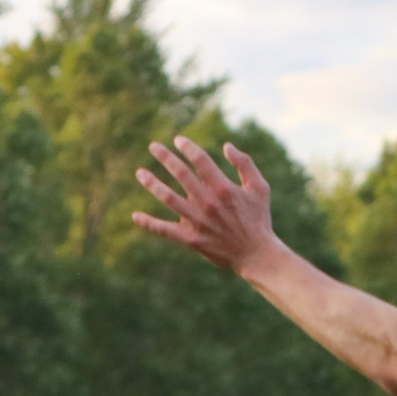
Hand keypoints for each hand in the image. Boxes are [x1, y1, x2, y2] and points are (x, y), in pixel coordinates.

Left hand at [133, 137, 278, 273]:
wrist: (257, 255)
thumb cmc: (258, 220)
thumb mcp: (260, 188)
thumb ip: (245, 164)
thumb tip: (227, 146)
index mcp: (224, 189)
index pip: (200, 161)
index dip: (187, 147)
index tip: (178, 140)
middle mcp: (208, 203)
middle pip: (181, 174)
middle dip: (165, 157)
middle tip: (153, 146)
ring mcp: (198, 221)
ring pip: (168, 198)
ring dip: (152, 184)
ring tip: (140, 173)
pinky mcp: (191, 239)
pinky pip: (165, 230)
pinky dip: (149, 223)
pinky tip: (136, 216)